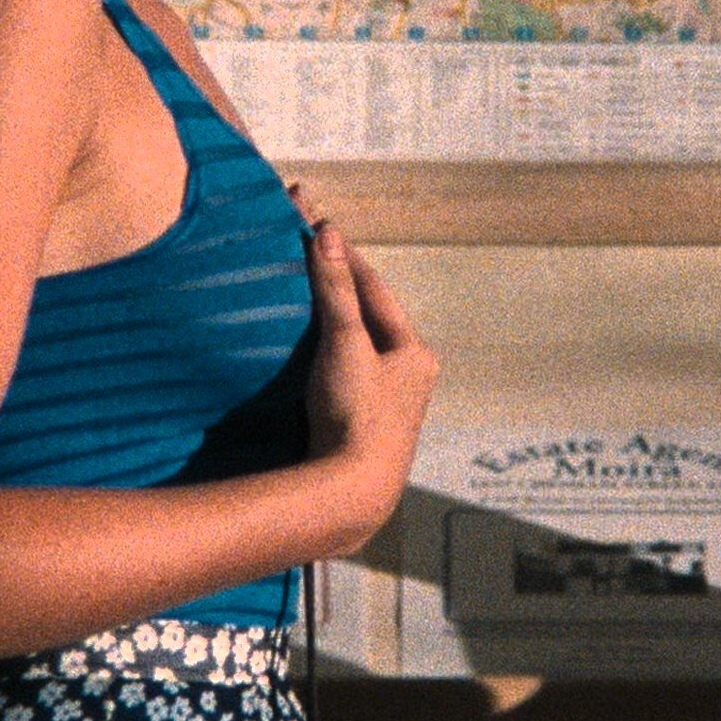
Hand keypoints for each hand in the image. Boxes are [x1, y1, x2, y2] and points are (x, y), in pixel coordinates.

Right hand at [301, 221, 436, 551]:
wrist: (352, 490)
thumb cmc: (356, 412)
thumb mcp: (345, 343)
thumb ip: (336, 289)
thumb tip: (328, 233)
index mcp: (415, 352)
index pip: (376, 291)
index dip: (346, 260)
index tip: (320, 230)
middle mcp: (411, 374)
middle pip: (371, 319)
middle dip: (342, 290)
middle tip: (311, 259)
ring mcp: (390, 403)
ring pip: (360, 348)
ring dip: (335, 324)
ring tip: (306, 298)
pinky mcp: (365, 425)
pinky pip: (348, 373)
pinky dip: (329, 354)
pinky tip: (309, 353)